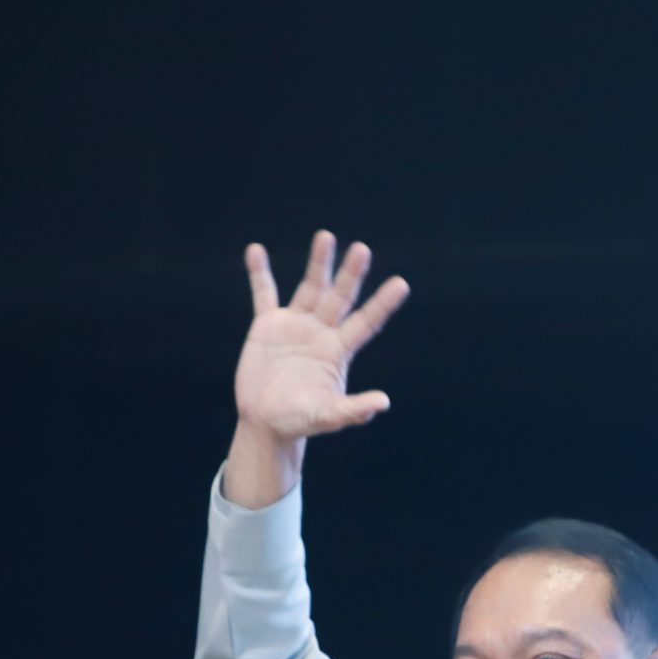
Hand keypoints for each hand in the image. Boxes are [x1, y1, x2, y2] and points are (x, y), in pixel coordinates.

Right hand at [234, 230, 409, 441]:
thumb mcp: (327, 416)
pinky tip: (255, 251)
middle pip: (340, 297)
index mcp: (338, 351)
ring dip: (318, 263)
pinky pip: (264, 294)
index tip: (402, 283)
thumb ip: (352, 410)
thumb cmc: (300, 421)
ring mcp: (295, 325)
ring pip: (310, 287)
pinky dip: (259, 273)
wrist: (266, 422)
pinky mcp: (267, 326)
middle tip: (363, 250)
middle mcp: (321, 332)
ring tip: (326, 236)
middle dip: (350, 274)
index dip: (382, 303)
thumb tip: (383, 403)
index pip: (366, 322)